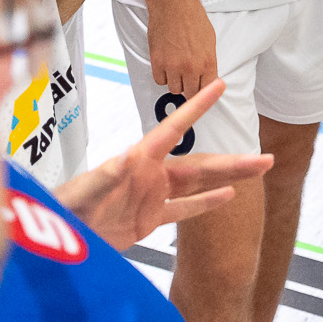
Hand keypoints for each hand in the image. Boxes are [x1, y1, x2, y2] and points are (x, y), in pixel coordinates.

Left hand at [54, 79, 272, 249]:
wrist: (57, 237)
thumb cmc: (65, 208)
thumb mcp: (84, 192)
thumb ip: (106, 176)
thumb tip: (127, 158)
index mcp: (139, 159)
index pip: (174, 128)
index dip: (197, 106)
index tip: (220, 84)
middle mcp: (151, 173)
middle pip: (199, 164)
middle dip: (232, 161)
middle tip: (265, 158)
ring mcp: (152, 196)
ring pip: (198, 185)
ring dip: (228, 179)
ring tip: (258, 172)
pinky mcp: (149, 219)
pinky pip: (183, 210)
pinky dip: (205, 204)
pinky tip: (228, 196)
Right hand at [149, 0, 218, 96]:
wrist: (174, 5)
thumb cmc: (192, 18)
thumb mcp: (210, 41)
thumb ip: (208, 61)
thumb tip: (206, 75)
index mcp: (207, 62)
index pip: (207, 90)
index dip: (203, 91)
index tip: (200, 90)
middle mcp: (191, 67)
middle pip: (190, 93)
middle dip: (189, 88)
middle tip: (187, 80)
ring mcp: (173, 66)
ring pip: (174, 88)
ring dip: (175, 82)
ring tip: (176, 70)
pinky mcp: (157, 62)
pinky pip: (159, 80)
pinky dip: (162, 76)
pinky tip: (166, 66)